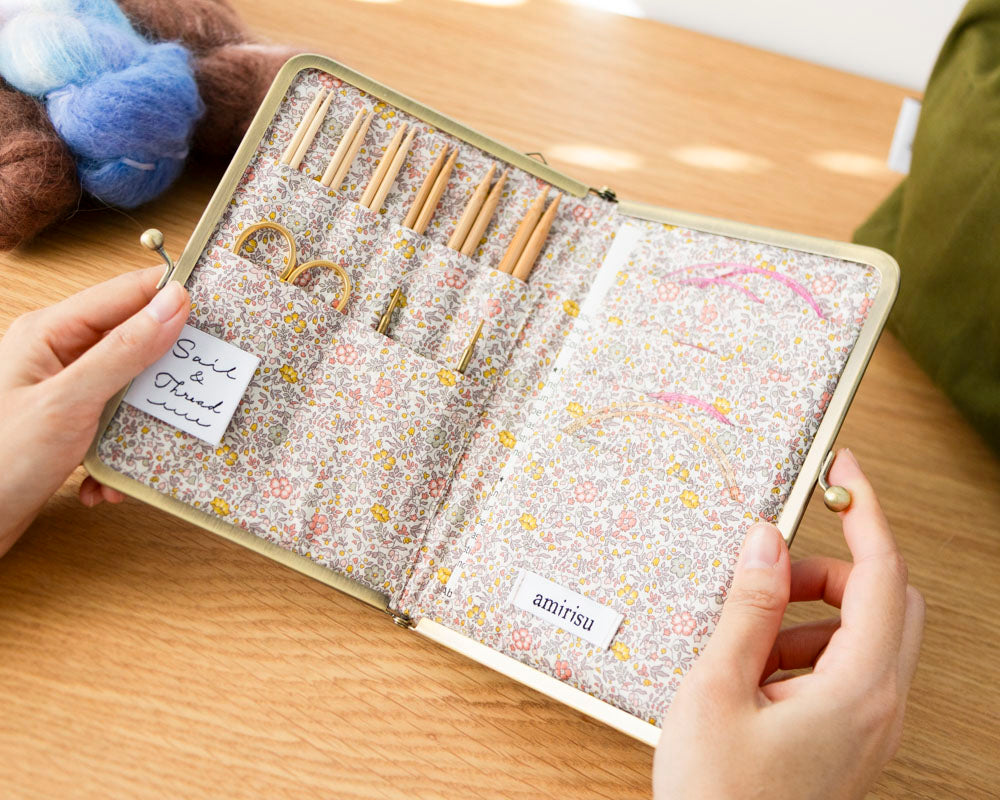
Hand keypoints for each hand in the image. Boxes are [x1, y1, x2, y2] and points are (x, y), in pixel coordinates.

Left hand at [0, 268, 188, 555]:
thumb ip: (124, 350)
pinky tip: (108, 483)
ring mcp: (65, 391)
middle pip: (134, 341)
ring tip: (146, 446)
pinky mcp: (70, 426)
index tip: (222, 309)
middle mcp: (58, 354)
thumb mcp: (70, 402)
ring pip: (131, 389)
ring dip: (143, 422)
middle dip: (165, 370)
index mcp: (51, 332)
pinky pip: (116, 425)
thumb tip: (174, 303)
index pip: (127, 293)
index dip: (173, 295)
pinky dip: (122, 454)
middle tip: (199, 383)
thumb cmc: (1, 462)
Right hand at [654, 449, 923, 799]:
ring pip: (866, 638)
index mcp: (858, 689)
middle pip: (886, 601)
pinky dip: (807, 653)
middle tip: (775, 567)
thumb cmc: (717, 796)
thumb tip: (767, 541)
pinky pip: (848, 674)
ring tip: (745, 642)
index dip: (865, 512)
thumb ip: (747, 608)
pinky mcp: (852, 743)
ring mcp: (871, 729)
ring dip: (812, 617)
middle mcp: (881, 708)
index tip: (844, 471)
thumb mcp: (717, 689)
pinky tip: (753, 675)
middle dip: (833, 570)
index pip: (882, 574)